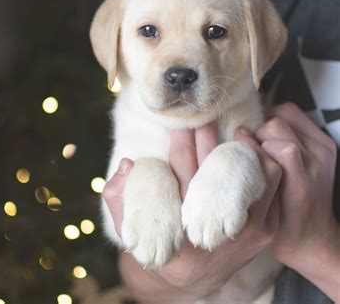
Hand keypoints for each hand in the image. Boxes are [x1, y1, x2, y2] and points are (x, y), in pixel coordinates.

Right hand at [103, 123, 281, 302]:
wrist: (195, 276)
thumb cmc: (162, 243)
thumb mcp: (130, 226)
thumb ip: (117, 195)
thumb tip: (127, 164)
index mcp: (181, 221)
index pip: (181, 166)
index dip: (181, 140)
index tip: (179, 123)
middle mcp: (216, 226)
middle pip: (216, 163)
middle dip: (207, 134)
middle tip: (202, 116)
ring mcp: (247, 229)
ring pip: (254, 170)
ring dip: (239, 144)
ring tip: (226, 130)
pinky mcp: (266, 230)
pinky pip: (274, 184)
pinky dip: (263, 161)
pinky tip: (247, 149)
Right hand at [255, 103, 339, 300]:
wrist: (314, 236)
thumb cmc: (283, 229)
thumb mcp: (261, 211)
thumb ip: (252, 175)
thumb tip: (239, 135)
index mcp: (301, 186)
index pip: (282, 148)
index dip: (254, 144)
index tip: (240, 150)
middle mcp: (317, 164)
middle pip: (278, 125)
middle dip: (258, 132)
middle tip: (250, 148)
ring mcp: (324, 150)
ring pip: (287, 113)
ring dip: (268, 123)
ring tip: (261, 141)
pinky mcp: (325, 143)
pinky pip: (297, 115)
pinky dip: (280, 120)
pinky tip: (272, 137)